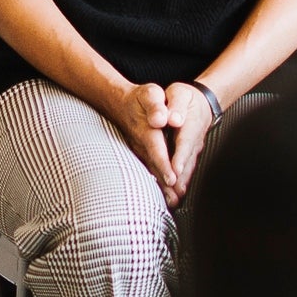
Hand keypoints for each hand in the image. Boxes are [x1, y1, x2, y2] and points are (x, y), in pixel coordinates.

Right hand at [103, 81, 181, 200]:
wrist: (120, 103)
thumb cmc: (139, 99)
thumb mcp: (149, 94)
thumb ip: (156, 106)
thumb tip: (161, 118)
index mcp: (146, 131)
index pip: (156, 150)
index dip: (164, 164)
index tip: (172, 178)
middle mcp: (142, 145)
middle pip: (154, 167)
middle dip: (164, 184)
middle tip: (176, 200)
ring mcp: (139, 151)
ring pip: (151, 171)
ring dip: (161, 187)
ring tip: (173, 203)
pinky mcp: (140, 155)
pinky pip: (149, 170)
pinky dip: (157, 183)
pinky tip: (165, 195)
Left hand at [160, 83, 219, 186]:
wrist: (202, 102)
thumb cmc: (187, 97)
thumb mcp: (179, 94)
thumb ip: (175, 105)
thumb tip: (172, 118)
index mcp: (189, 124)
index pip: (185, 142)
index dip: (180, 156)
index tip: (176, 169)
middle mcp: (193, 140)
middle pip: (187, 161)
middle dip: (181, 177)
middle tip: (173, 193)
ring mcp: (193, 150)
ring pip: (188, 169)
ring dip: (182, 184)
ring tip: (174, 199)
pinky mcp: (190, 155)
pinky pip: (187, 170)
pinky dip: (182, 182)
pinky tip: (176, 194)